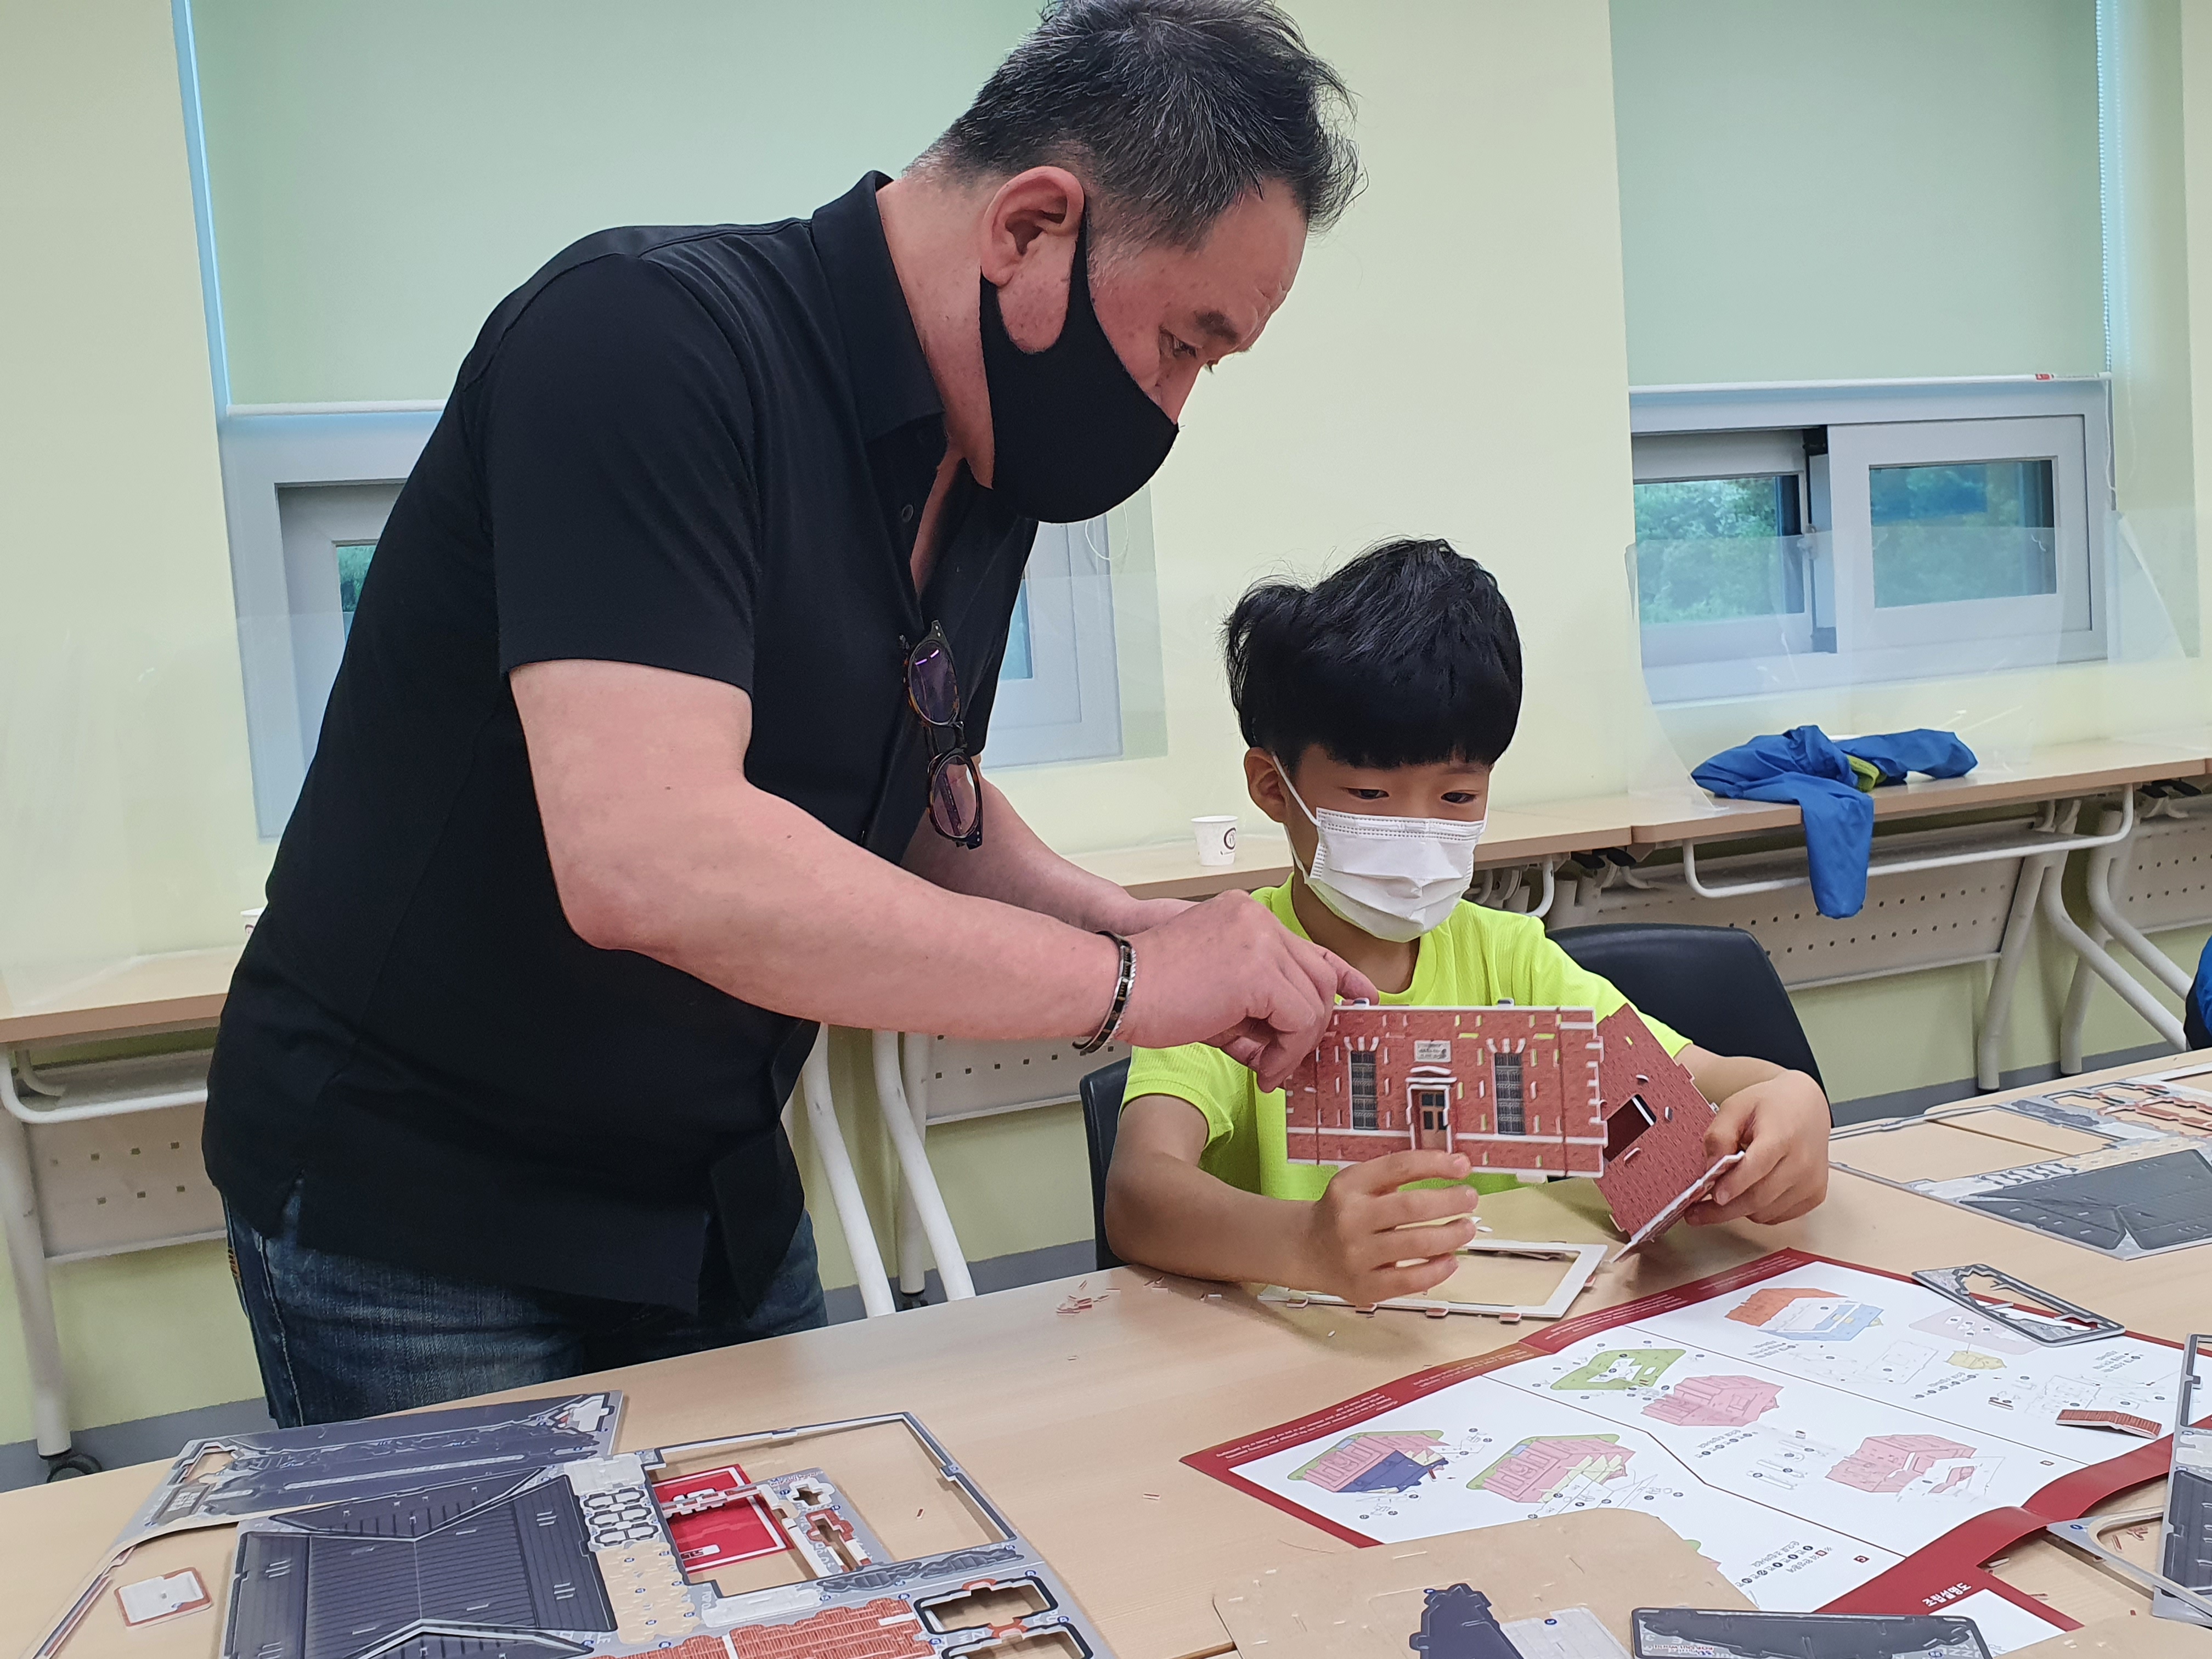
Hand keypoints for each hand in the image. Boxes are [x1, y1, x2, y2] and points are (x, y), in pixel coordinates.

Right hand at [1113, 891, 1377, 1091]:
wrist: (1114, 987)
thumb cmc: (1150, 995)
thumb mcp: (1214, 999)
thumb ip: (1253, 1013)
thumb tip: (1281, 1049)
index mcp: (1246, 918)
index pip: (1309, 947)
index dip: (1342, 975)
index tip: (1364, 997)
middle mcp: (1259, 921)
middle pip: (1319, 976)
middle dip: (1312, 1025)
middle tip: (1285, 1060)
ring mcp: (1261, 941)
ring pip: (1314, 1000)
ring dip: (1297, 1044)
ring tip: (1268, 1069)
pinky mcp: (1259, 971)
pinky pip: (1298, 1019)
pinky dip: (1287, 1051)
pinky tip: (1263, 1068)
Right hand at [1292, 1151, 1481, 1303]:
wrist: (1307, 1249)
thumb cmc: (1345, 1212)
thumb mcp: (1360, 1182)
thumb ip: (1400, 1173)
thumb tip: (1457, 1166)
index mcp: (1350, 1185)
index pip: (1399, 1167)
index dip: (1436, 1164)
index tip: (1463, 1166)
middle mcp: (1350, 1218)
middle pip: (1411, 1207)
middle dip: (1450, 1202)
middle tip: (1470, 1200)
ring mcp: (1356, 1255)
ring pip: (1416, 1244)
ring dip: (1451, 1235)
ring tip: (1466, 1229)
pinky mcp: (1365, 1286)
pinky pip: (1410, 1280)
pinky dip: (1437, 1270)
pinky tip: (1450, 1260)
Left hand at [1686, 1072, 1829, 1226]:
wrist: (1809, 1106)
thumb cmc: (1774, 1105)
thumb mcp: (1736, 1107)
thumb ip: (1719, 1135)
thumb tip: (1710, 1168)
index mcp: (1783, 1135)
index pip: (1757, 1167)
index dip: (1732, 1185)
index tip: (1711, 1196)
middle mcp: (1802, 1162)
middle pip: (1758, 1198)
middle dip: (1723, 1209)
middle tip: (1698, 1212)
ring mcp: (1810, 1182)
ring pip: (1765, 1213)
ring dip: (1739, 1209)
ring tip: (1724, 1194)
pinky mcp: (1814, 1195)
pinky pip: (1777, 1216)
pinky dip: (1758, 1211)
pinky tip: (1748, 1194)